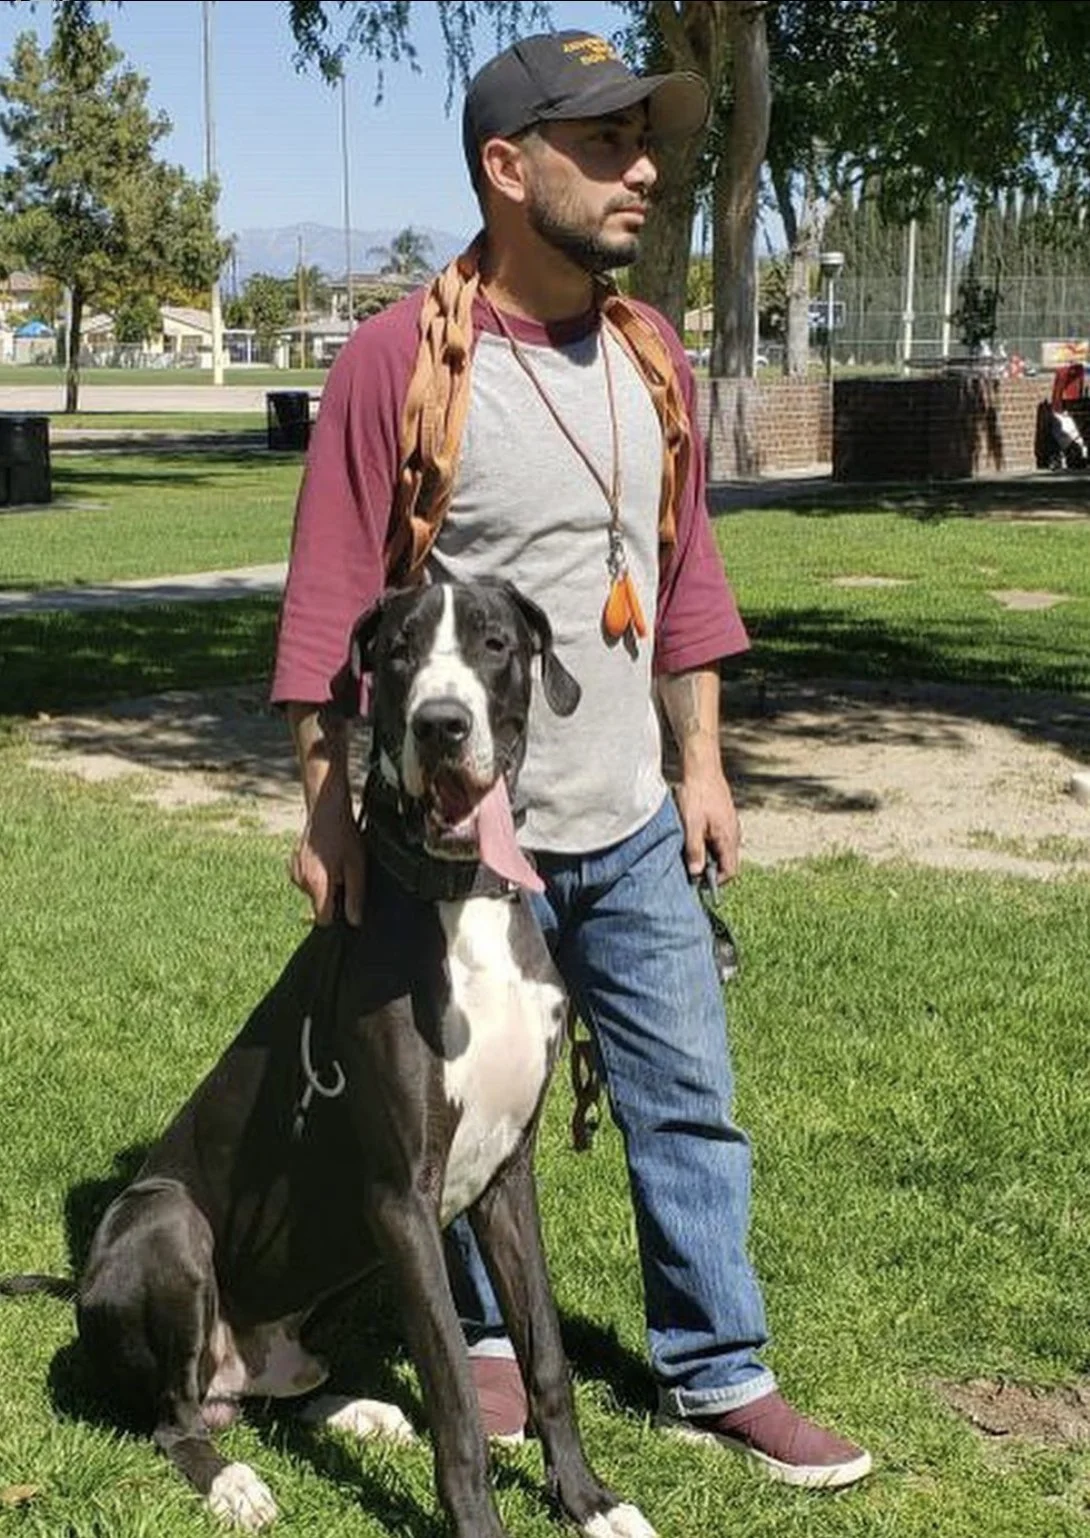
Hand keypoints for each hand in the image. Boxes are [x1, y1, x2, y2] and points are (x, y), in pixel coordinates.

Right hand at [290, 783, 364, 925]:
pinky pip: (306, 881)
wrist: (325, 812)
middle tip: (343, 873)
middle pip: (318, 905)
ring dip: (323, 884)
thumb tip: (354, 922)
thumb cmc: (344, 837)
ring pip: (312, 892)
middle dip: (331, 895)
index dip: (336, 914)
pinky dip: (315, 875)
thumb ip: (354, 896)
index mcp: (317, 884)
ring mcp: (294, 873)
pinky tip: (324, 858)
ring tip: (334, 862)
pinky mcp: (292, 866)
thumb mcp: (357, 867)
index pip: (323, 919)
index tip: (346, 902)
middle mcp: (301, 882)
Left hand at [673, 764, 740, 883]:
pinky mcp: (723, 817)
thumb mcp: (691, 825)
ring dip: (707, 855)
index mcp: (728, 838)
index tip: (699, 883)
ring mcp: (730, 824)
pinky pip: (718, 837)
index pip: (730, 871)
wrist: (702, 768)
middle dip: (710, 869)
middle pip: (726, 862)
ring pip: (721, 849)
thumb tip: (696, 873)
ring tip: (688, 852)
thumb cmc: (697, 795)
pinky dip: (707, 843)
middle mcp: (734, 833)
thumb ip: (695, 850)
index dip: (716, 882)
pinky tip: (692, 836)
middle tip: (690, 868)